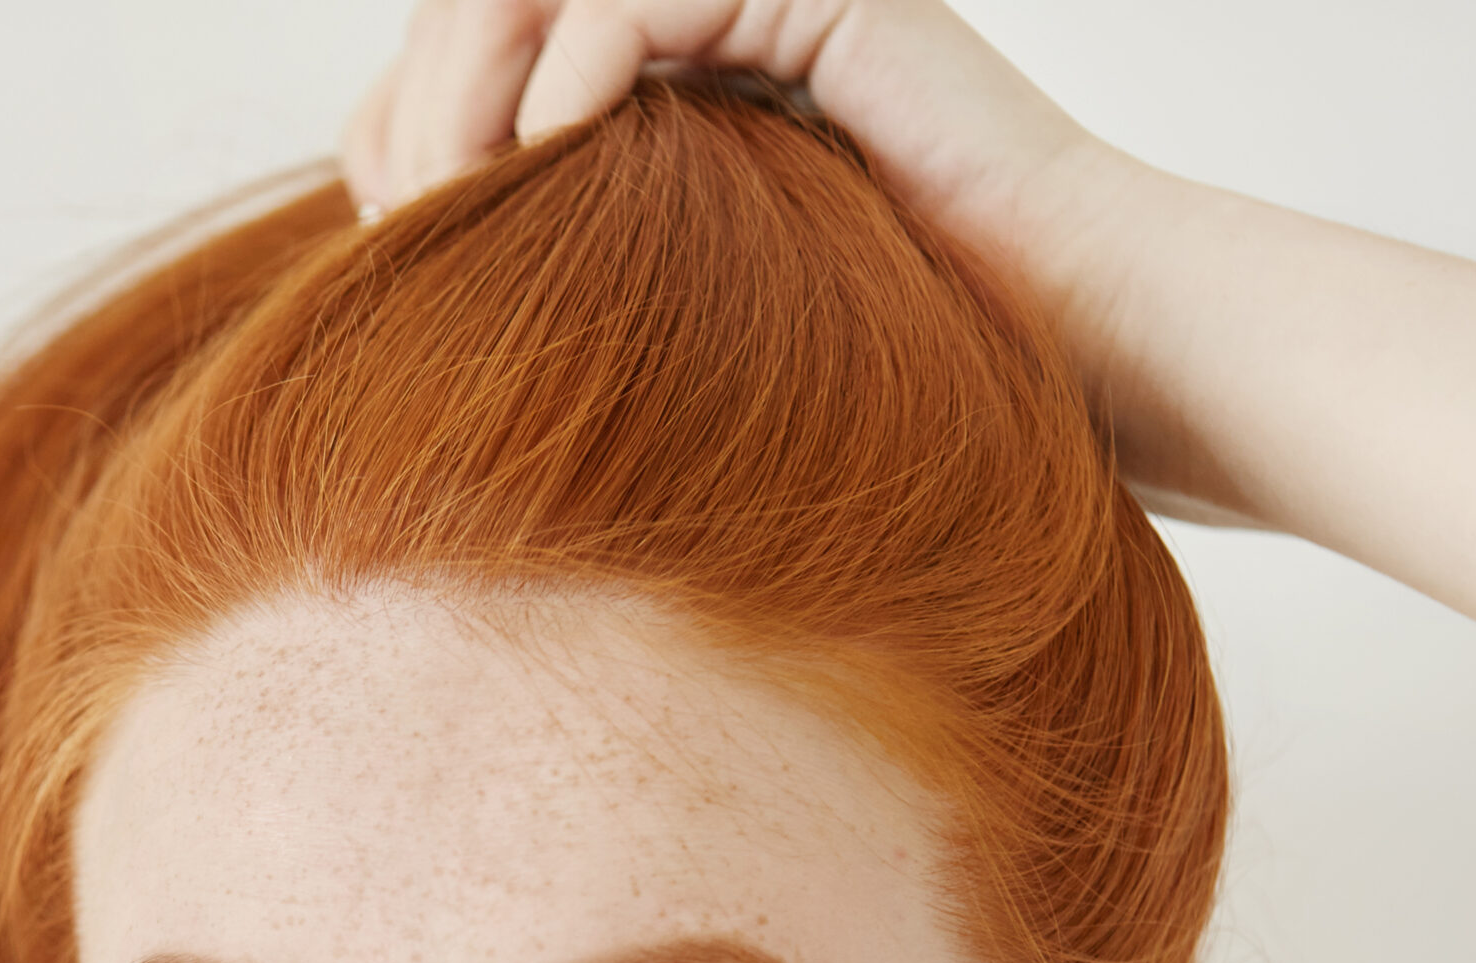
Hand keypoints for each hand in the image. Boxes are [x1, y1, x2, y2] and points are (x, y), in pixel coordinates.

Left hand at [342, 0, 1150, 352]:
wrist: (1085, 376)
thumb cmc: (904, 409)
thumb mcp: (675, 359)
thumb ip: (562, 305)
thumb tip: (396, 323)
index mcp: (659, 114)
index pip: (470, 79)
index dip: (399, 149)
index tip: (390, 265)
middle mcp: (705, 35)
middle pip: (483, 15)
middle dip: (418, 113)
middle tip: (404, 235)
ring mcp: (762, 2)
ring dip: (470, 86)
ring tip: (458, 203)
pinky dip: (572, 65)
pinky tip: (552, 161)